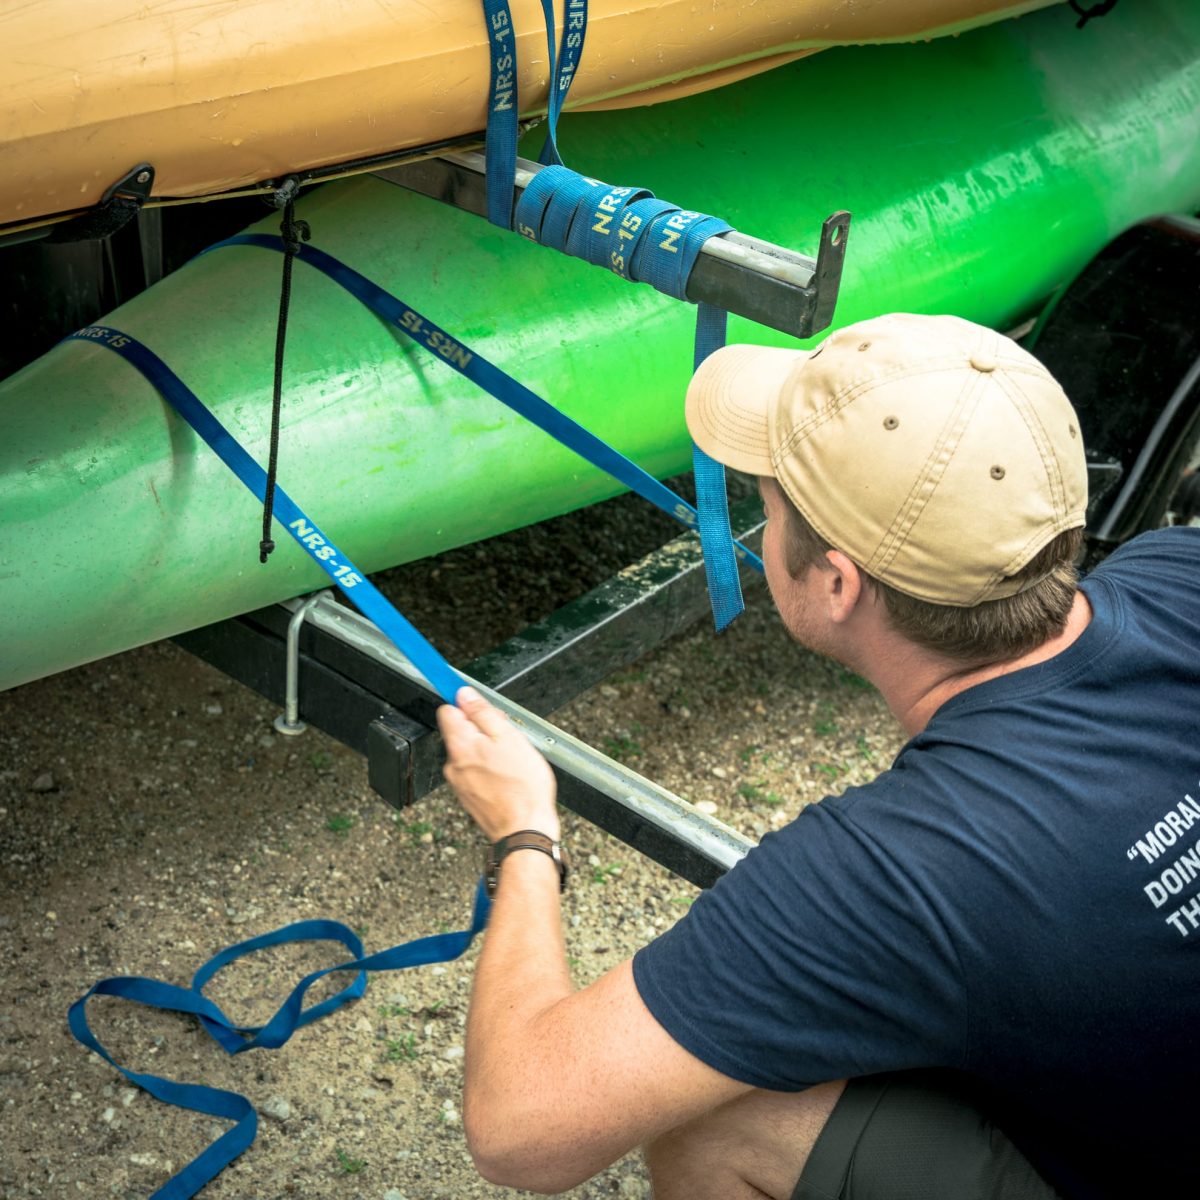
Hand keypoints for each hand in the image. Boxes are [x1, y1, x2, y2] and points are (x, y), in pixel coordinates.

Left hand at [438, 686, 558, 842]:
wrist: (525, 831)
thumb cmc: (523, 788)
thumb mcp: (508, 738)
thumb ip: (483, 713)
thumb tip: (464, 694)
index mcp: (460, 746)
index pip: (448, 710)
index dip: (467, 704)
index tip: (480, 705)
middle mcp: (453, 764)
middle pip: (461, 731)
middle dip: (483, 729)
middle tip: (508, 739)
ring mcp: (459, 783)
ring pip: (471, 752)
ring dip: (488, 750)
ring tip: (512, 762)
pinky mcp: (469, 796)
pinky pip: (476, 772)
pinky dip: (490, 769)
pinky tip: (508, 777)